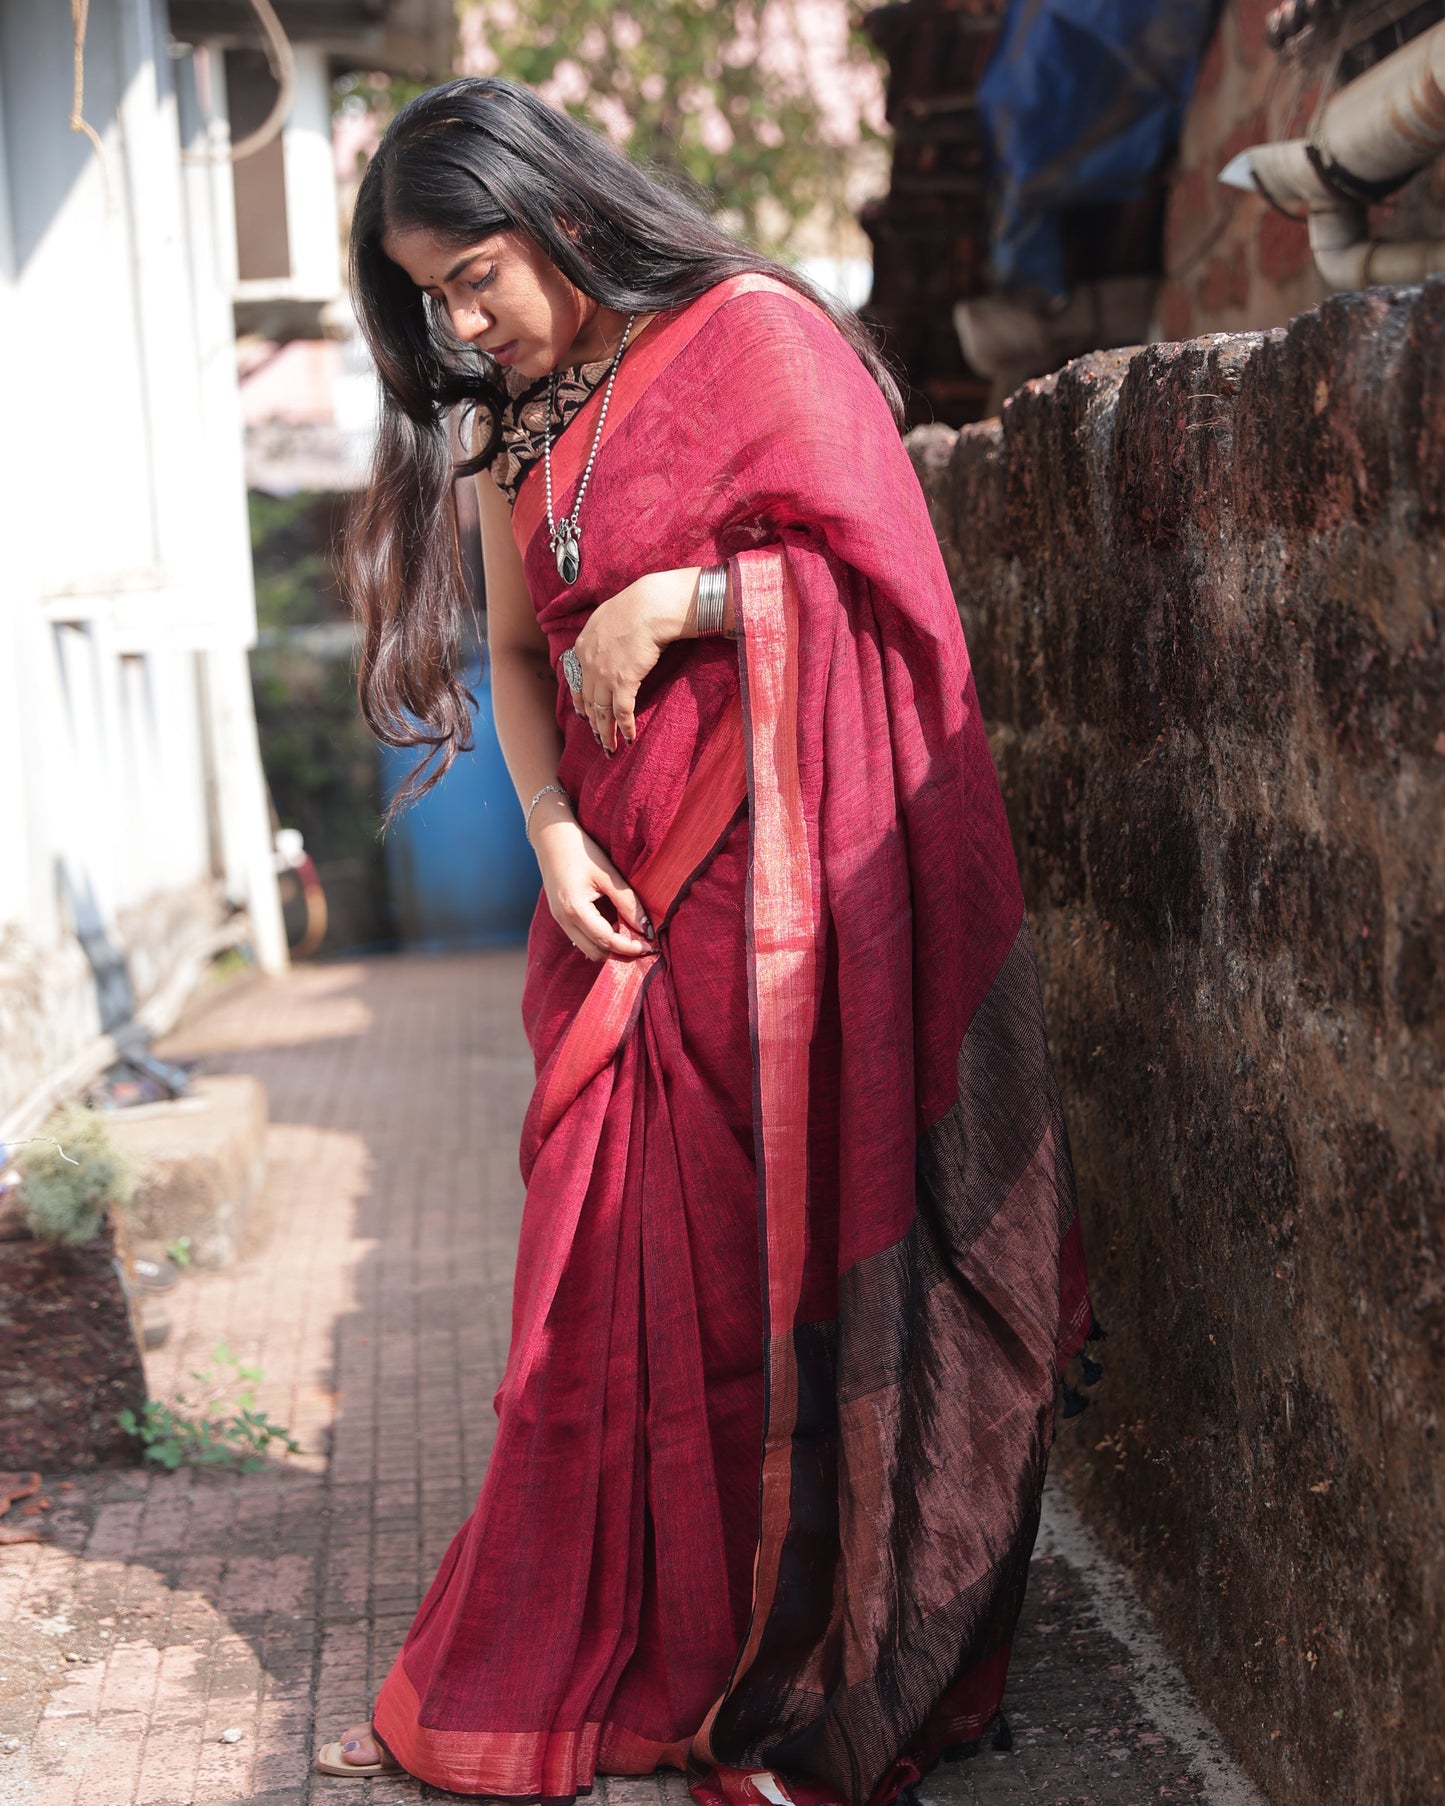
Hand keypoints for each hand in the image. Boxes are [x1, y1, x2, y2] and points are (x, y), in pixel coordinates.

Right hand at [531, 810, 652, 960]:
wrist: (551, 835)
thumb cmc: (582, 850)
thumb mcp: (608, 875)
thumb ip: (628, 902)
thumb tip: (647, 928)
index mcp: (575, 909)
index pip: (606, 940)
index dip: (629, 947)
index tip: (649, 946)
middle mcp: (564, 919)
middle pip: (595, 952)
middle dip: (620, 952)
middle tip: (642, 943)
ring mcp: (559, 919)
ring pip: (587, 948)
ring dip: (609, 945)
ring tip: (629, 931)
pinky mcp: (560, 915)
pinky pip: (581, 937)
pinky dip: (598, 937)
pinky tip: (614, 922)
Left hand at [567, 568, 696, 751]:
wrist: (649, 606)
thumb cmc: (636, 607)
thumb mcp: (606, 618)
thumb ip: (601, 636)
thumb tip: (608, 644)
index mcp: (582, 647)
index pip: (577, 682)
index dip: (581, 702)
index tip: (583, 716)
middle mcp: (588, 663)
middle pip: (588, 702)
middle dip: (593, 724)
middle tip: (598, 739)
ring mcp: (604, 674)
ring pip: (601, 712)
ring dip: (606, 733)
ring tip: (610, 748)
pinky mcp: (624, 682)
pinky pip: (622, 712)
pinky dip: (625, 727)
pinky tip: (629, 738)